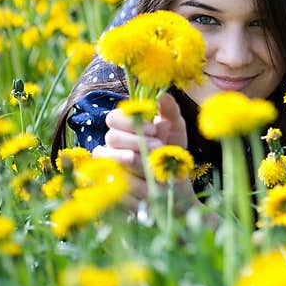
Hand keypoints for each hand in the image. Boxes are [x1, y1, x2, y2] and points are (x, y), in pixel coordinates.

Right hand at [91, 92, 196, 214]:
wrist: (175, 186)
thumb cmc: (172, 153)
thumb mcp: (177, 132)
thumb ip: (171, 113)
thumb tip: (164, 95)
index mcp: (124, 129)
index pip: (113, 118)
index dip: (130, 121)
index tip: (153, 128)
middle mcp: (112, 146)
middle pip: (111, 138)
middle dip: (136, 141)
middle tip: (159, 147)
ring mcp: (108, 168)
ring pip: (109, 162)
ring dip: (136, 164)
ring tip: (154, 167)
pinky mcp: (109, 190)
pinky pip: (112, 185)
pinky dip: (134, 185)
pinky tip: (150, 187)